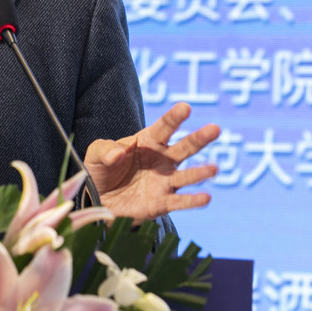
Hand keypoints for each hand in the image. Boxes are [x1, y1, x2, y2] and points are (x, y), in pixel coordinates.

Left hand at [84, 102, 219, 222]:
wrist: (98, 200)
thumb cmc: (101, 170)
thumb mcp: (96, 155)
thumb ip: (105, 149)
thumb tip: (118, 153)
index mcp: (148, 141)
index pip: (164, 127)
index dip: (174, 117)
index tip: (185, 107)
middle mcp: (162, 160)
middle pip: (183, 148)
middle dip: (198, 138)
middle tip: (215, 128)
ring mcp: (164, 181)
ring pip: (186, 175)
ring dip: (200, 172)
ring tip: (213, 169)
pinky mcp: (162, 203)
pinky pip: (179, 202)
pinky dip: (192, 200)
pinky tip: (206, 198)